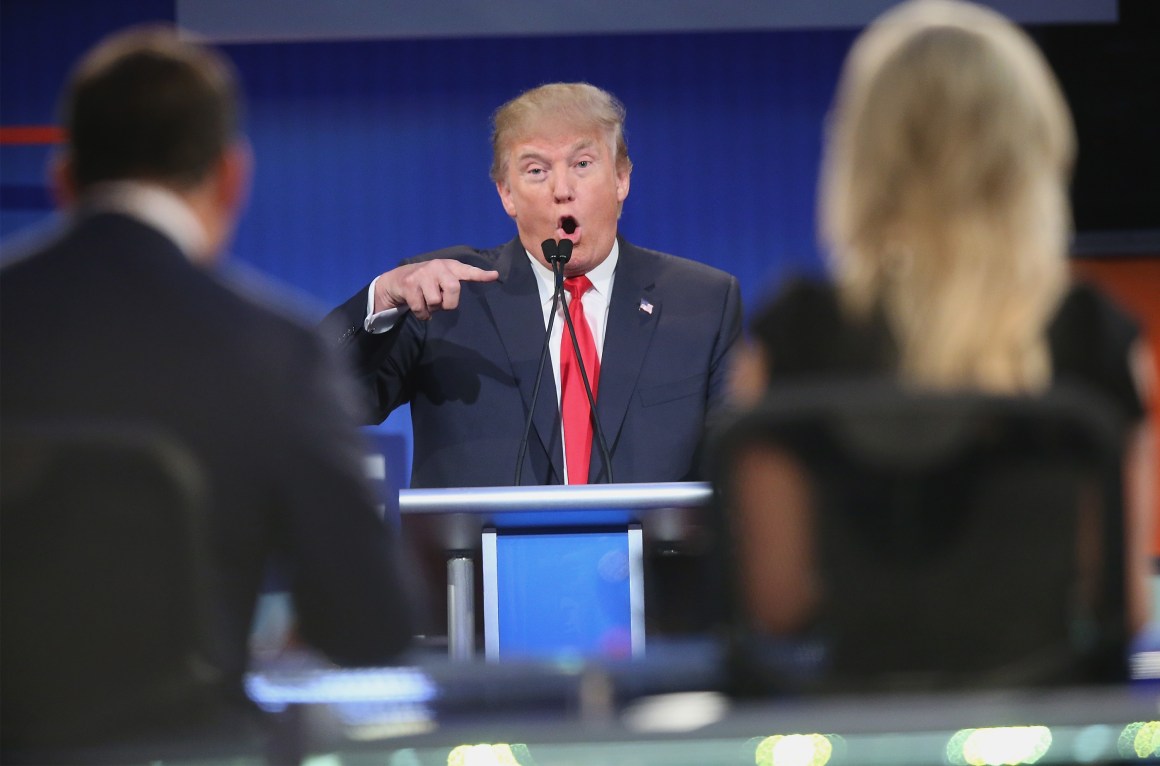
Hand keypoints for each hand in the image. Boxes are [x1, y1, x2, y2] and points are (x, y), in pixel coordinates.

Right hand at [374, 259, 498, 319]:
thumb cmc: (427, 282)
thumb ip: (457, 282)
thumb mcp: (443, 279)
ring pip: (436, 302)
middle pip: (453, 289)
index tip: (494, 276)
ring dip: (432, 309)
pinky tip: (419, 307)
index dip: (481, 275)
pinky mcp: (409, 284)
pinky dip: (422, 314)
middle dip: (449, 303)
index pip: (468, 271)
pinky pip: (421, 308)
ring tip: (427, 301)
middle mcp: (437, 266)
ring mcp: (422, 273)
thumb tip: (489, 277)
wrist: (397, 280)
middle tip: (441, 303)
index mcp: (449, 266)